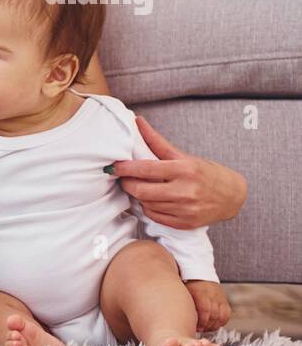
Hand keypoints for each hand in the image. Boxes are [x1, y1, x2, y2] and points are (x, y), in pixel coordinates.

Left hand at [108, 116, 247, 229]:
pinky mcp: (184, 224)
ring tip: (142, 187)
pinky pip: (154, 216)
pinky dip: (149, 208)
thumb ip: (157, 142)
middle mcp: (185, 191)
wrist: (232, 196)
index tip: (114, 166)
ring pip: (146, 204)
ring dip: (139, 195)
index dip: (125, 168)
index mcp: (185, 170)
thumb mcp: (183, 156)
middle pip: (141, 190)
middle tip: (124, 178)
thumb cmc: (205, 173)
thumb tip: (138, 121)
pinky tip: (153, 200)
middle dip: (127, 184)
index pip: (146, 169)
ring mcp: (185, 210)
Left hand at [185, 279, 230, 331]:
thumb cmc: (188, 287)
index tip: (197, 328)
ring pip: (221, 316)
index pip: (205, 310)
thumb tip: (179, 319)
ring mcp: (220, 299)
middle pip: (213, 315)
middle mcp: (212, 296)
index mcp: (200, 293)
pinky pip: (226, 315)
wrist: (200, 275)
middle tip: (200, 329)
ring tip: (206, 328)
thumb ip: (185, 304)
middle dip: (207, 325)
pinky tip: (213, 325)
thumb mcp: (184, 292)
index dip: (202, 321)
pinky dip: (221, 322)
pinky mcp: (224, 301)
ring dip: (213, 326)